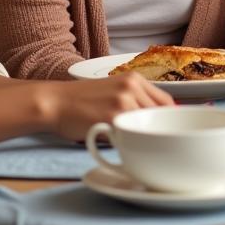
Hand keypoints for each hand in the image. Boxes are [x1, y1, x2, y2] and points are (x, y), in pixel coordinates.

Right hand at [39, 75, 172, 141]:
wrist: (54, 101)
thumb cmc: (81, 100)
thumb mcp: (114, 89)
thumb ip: (135, 100)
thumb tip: (156, 121)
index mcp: (135, 79)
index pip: (166, 101)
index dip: (169, 119)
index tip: (169, 131)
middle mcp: (132, 87)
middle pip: (160, 114)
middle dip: (158, 131)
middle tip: (156, 144)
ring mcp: (123, 102)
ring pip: (146, 126)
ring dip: (143, 138)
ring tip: (134, 145)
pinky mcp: (112, 118)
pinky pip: (128, 136)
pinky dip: (127, 144)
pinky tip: (120, 146)